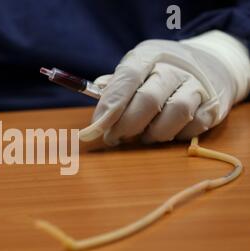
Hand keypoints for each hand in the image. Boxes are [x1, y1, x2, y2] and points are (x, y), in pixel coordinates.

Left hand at [79, 31, 249, 145]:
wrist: (213, 63)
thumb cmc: (161, 72)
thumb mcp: (137, 67)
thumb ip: (116, 86)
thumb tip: (97, 107)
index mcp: (149, 55)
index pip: (127, 78)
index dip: (110, 106)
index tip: (95, 127)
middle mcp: (175, 67)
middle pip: (148, 101)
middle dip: (126, 126)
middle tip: (114, 138)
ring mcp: (198, 84)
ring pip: (175, 114)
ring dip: (153, 134)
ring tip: (143, 137)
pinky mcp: (214, 104)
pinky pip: (193, 127)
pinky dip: (175, 136)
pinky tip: (167, 133)